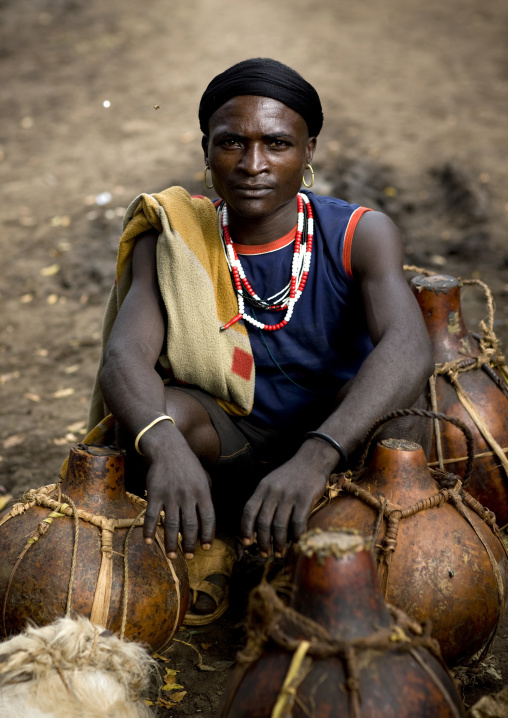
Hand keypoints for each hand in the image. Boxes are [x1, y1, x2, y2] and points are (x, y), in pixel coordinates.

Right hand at [141, 430, 215, 558]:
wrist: (168, 448)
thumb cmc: (187, 465)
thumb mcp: (204, 477)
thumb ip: (206, 497)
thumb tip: (208, 519)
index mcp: (203, 492)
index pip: (208, 518)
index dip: (208, 535)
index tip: (206, 547)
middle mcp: (188, 496)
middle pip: (190, 527)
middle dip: (189, 545)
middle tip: (189, 556)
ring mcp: (171, 495)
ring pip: (172, 526)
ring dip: (171, 543)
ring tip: (172, 555)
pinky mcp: (155, 494)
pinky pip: (152, 517)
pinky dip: (150, 531)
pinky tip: (149, 542)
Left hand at [240, 454, 327, 557]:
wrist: (312, 460)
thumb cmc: (291, 475)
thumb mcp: (271, 482)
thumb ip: (263, 500)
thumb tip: (256, 527)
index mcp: (263, 487)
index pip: (249, 511)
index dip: (246, 529)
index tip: (247, 542)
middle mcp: (273, 491)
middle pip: (263, 522)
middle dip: (263, 542)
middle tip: (265, 554)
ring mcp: (289, 495)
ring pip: (279, 526)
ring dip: (278, 543)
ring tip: (279, 553)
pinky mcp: (305, 498)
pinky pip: (297, 522)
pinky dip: (295, 535)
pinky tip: (296, 541)